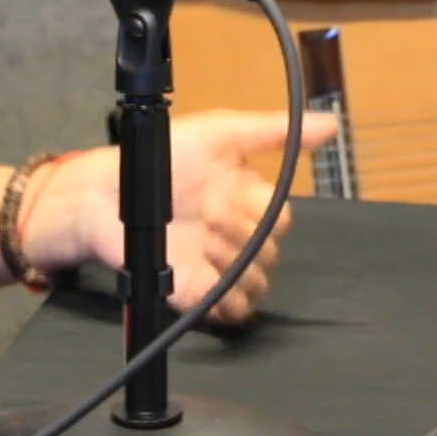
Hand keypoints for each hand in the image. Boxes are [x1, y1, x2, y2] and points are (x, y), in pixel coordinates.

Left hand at [46, 109, 338, 327]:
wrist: (105, 196)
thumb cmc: (159, 160)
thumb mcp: (218, 133)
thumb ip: (273, 131)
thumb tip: (330, 124)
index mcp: (247, 197)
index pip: (281, 217)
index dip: (256, 210)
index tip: (222, 194)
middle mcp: (238, 233)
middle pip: (270, 250)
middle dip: (237, 233)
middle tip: (203, 215)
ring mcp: (221, 264)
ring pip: (258, 281)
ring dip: (231, 263)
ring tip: (199, 244)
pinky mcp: (202, 293)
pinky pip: (238, 311)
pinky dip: (230, 302)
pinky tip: (208, 278)